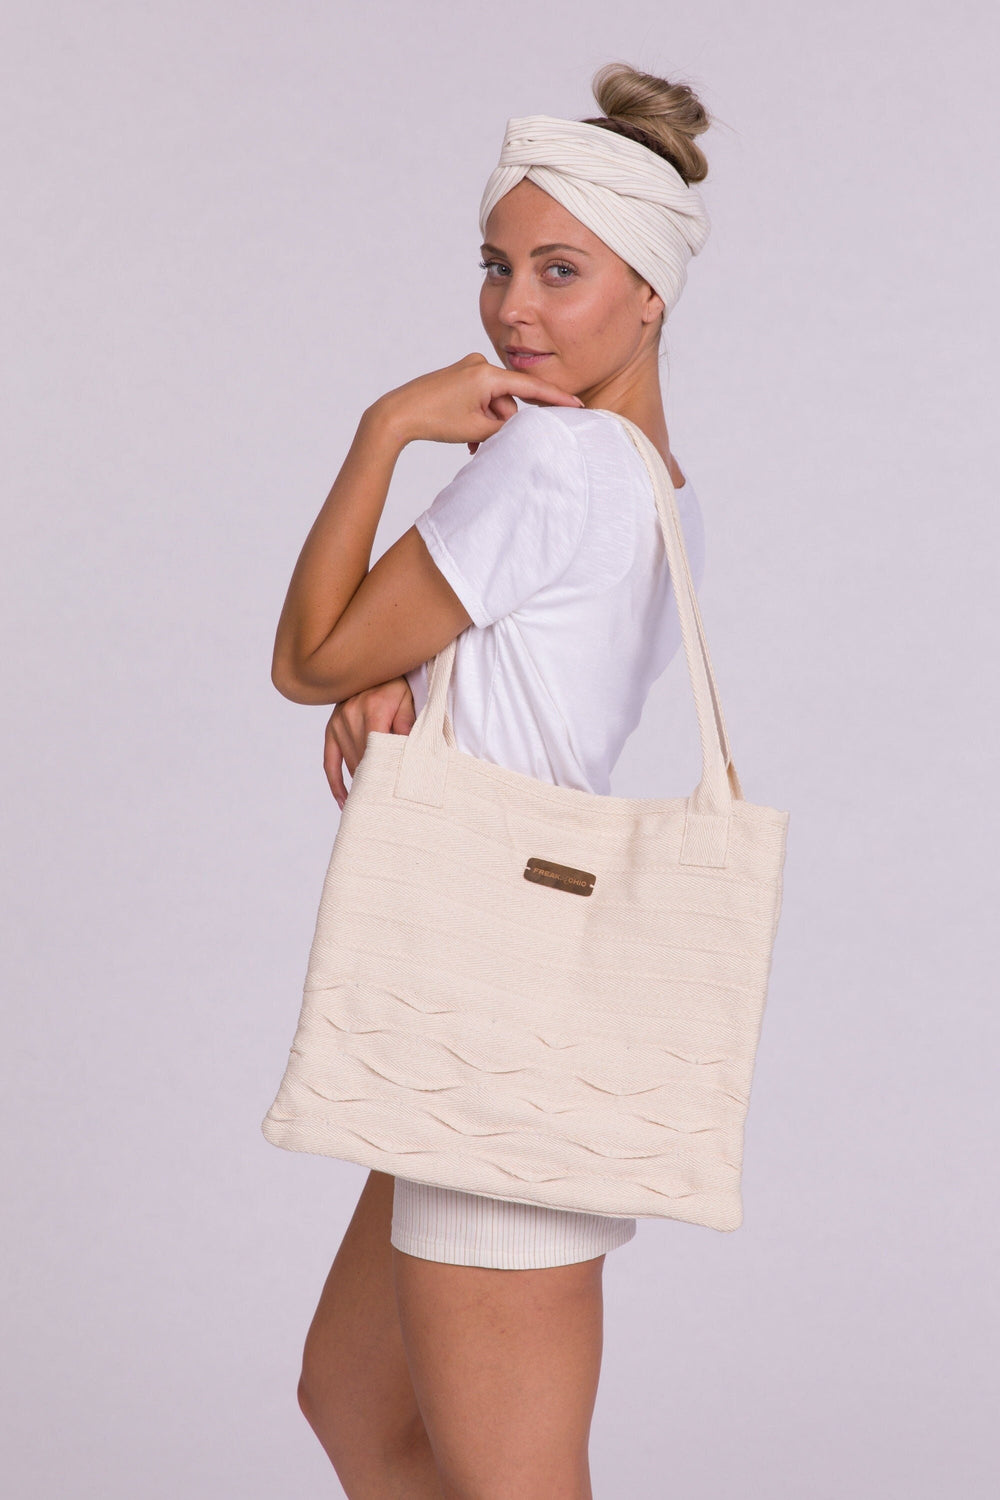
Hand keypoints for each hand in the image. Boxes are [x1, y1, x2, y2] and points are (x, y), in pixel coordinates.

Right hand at [324, 676, 416, 809]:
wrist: (374, 666)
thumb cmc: (397, 686)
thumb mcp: (409, 701)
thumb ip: (409, 727)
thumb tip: (412, 753)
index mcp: (373, 709)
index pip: (379, 750)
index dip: (387, 771)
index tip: (396, 792)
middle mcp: (350, 716)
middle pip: (364, 761)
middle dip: (377, 781)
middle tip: (391, 803)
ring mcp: (338, 723)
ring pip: (351, 764)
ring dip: (362, 783)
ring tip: (375, 804)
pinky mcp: (331, 729)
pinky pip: (330, 762)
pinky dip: (336, 783)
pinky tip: (345, 800)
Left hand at [371, 352, 583, 453]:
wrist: (397, 414)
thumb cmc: (434, 419)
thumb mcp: (476, 428)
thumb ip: (504, 426)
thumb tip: (515, 423)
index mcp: (487, 374)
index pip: (530, 387)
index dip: (554, 399)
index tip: (576, 405)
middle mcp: (479, 365)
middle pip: (508, 399)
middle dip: (501, 423)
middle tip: (481, 442)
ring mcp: (468, 369)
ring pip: (493, 402)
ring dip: (488, 423)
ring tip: (471, 442)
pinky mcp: (458, 377)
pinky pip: (480, 398)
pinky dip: (478, 416)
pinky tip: (467, 434)